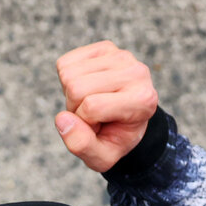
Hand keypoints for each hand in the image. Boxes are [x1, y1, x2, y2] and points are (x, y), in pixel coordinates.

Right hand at [53, 41, 158, 172]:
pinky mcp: (105, 47)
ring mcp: (121, 56)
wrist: (127, 120)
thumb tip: (62, 119)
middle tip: (92, 116)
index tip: (99, 128)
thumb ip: (82, 146)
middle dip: (75, 108)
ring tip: (90, 102)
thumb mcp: (102, 157)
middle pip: (77, 88)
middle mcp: (137, 72)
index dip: (84, 123)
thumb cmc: (114, 138)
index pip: (92, 106)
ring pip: (69, 74)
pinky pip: (66, 63)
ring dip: (71, 95)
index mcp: (143, 101)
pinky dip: (67, 79)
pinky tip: (86, 87)